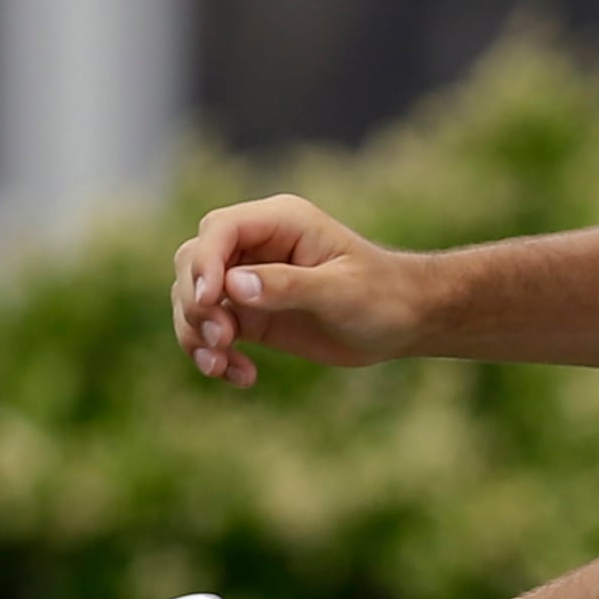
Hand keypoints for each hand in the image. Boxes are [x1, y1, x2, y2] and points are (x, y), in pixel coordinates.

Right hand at [172, 194, 427, 385]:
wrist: (405, 322)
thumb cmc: (383, 295)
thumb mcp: (341, 291)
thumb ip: (288, 286)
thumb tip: (233, 286)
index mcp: (281, 221)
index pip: (220, 230)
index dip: (204, 263)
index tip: (211, 300)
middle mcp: (257, 246)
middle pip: (193, 262)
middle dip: (195, 302)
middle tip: (221, 338)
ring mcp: (249, 280)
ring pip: (194, 299)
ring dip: (197, 334)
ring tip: (222, 366)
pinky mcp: (250, 314)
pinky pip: (211, 330)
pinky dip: (215, 354)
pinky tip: (242, 376)